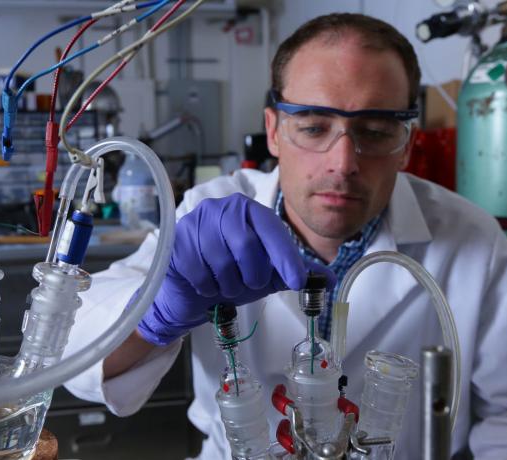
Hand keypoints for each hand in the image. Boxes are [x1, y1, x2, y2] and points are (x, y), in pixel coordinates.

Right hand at [137, 193, 333, 345]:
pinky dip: (207, 287)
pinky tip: (207, 284)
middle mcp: (222, 209)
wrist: (193, 291)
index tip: (296, 281)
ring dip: (228, 285)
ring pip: (220, 260)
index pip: (271, 229)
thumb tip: (329, 281)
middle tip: (249, 285)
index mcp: (249, 211)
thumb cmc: (232, 276)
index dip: (285, 257)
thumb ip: (295, 273)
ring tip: (227, 285)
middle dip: (252, 276)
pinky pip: (198, 270)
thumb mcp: (268, 274)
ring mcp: (196, 221)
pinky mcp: (177, 240)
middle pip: (246, 245)